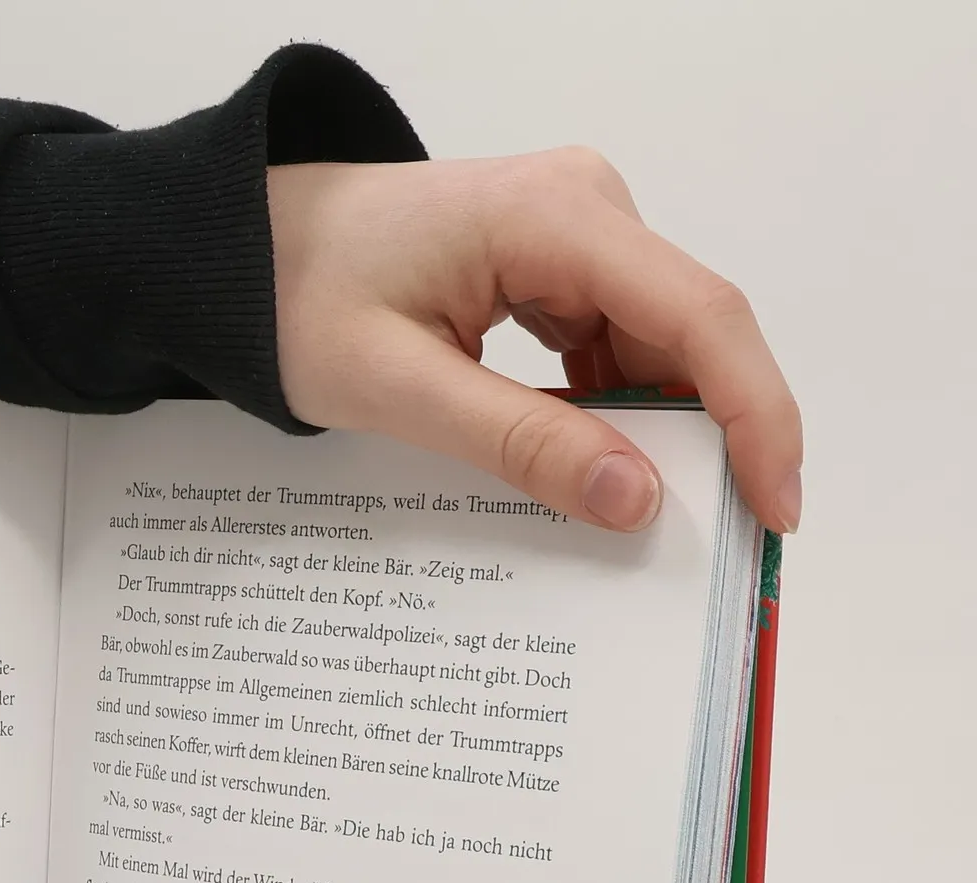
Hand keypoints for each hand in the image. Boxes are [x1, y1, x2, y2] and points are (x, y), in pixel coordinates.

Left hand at [269, 151, 801, 534]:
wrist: (244, 248)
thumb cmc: (296, 300)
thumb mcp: (399, 387)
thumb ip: (519, 443)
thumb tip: (634, 500)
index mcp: (557, 214)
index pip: (699, 316)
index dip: (755, 415)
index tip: (773, 507)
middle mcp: (588, 206)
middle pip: (691, 333)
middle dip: (713, 437)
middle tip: (716, 541)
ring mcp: (575, 232)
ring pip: (655, 347)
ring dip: (659, 432)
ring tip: (647, 523)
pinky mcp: (553, 264)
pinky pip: (611, 346)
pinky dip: (612, 414)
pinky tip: (592, 473)